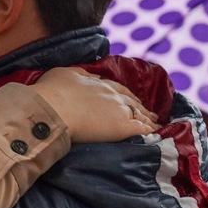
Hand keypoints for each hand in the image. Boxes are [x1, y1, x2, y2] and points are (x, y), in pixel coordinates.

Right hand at [32, 67, 158, 143]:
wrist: (52, 109)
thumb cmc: (51, 92)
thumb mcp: (63, 74)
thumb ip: (77, 74)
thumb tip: (86, 76)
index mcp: (98, 83)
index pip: (118, 88)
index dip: (126, 94)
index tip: (131, 98)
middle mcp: (112, 94)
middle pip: (132, 100)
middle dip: (140, 105)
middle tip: (148, 111)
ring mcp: (120, 110)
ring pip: (140, 113)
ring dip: (148, 118)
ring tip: (155, 123)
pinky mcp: (123, 127)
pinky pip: (142, 128)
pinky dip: (150, 130)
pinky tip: (156, 133)